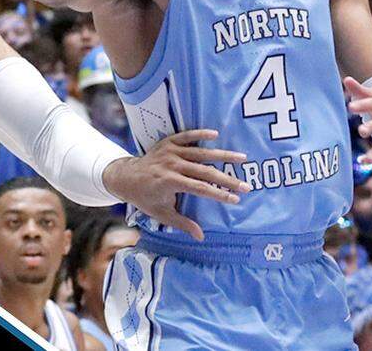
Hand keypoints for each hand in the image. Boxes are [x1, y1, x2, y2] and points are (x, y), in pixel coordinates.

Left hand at [101, 129, 251, 240]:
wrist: (125, 176)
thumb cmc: (144, 197)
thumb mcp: (161, 214)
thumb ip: (182, 224)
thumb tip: (201, 237)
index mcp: (170, 182)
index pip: (201, 189)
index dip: (219, 194)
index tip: (236, 199)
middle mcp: (172, 165)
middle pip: (205, 172)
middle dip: (227, 179)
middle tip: (246, 185)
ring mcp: (171, 151)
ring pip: (201, 152)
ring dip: (223, 155)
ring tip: (242, 158)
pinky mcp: (169, 142)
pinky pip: (187, 136)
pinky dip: (200, 134)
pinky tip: (216, 135)